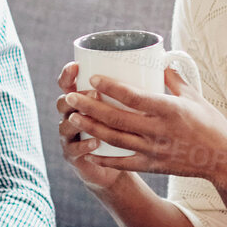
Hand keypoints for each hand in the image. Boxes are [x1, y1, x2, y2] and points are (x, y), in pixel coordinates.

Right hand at [56, 62, 128, 192]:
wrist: (109, 162)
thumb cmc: (120, 127)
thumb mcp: (126, 105)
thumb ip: (140, 85)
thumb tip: (162, 64)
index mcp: (79, 99)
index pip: (67, 84)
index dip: (68, 75)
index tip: (76, 66)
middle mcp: (69, 116)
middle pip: (64, 103)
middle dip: (77, 97)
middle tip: (96, 94)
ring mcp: (69, 137)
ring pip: (67, 126)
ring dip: (81, 120)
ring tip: (92, 115)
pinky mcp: (74, 156)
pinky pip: (76, 150)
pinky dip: (85, 146)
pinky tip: (96, 143)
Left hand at [61, 68, 226, 191]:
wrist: (223, 160)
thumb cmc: (212, 125)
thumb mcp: (195, 98)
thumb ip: (174, 80)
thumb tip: (160, 63)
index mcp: (170, 110)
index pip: (133, 97)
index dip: (110, 87)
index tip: (93, 78)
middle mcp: (159, 131)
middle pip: (116, 118)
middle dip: (89, 106)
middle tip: (70, 96)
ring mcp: (154, 150)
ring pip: (115, 139)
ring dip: (91, 127)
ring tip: (72, 117)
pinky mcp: (153, 165)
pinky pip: (124, 162)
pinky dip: (105, 158)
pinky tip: (89, 151)